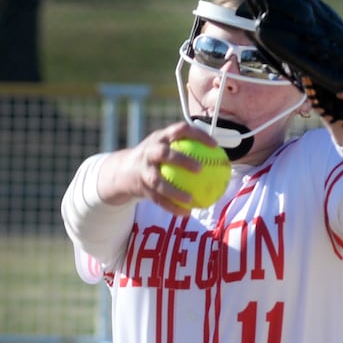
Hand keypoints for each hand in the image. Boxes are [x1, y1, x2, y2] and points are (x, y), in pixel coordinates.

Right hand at [96, 122, 217, 215]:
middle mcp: (149, 151)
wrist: (123, 170)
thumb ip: (187, 149)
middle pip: (164, 153)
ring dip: (174, 191)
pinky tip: (186, 212)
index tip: (215, 145)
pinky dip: (172, 207)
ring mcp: (143, 169)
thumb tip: (219, 157)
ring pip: (158, 181)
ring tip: (191, 198)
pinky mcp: (140, 187)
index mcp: (160, 138)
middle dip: (181, 160)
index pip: (180, 130)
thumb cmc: (156, 158)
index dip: (198, 135)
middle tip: (200, 169)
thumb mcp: (166, 147)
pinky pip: (157, 199)